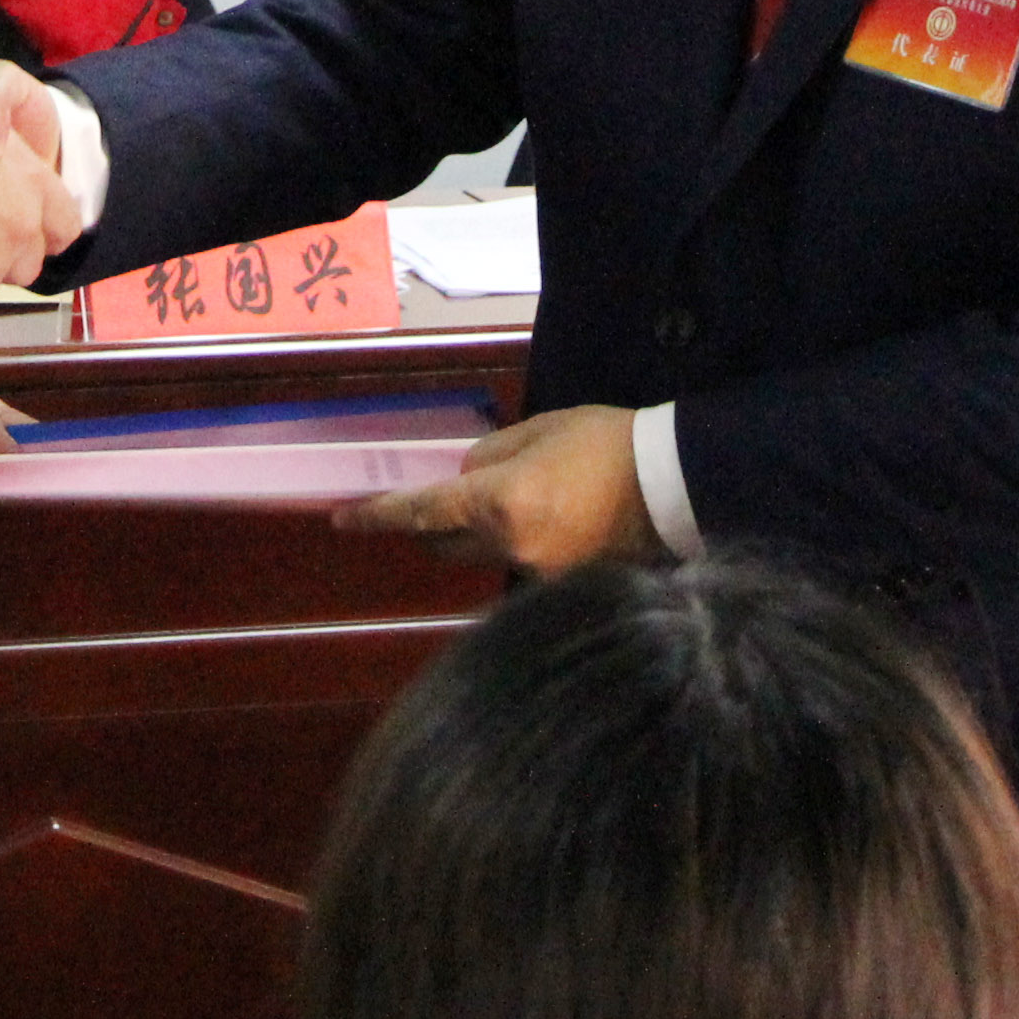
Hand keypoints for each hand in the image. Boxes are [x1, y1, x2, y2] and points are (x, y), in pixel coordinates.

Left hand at [346, 402, 658, 574]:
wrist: (677, 484)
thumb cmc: (607, 443)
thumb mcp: (542, 430)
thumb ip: (491, 457)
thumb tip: (464, 479)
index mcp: (502, 503)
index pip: (423, 512)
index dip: (378, 516)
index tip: (341, 519)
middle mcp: (512, 548)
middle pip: (446, 546)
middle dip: (432, 526)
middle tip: (438, 502)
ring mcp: (539, 575)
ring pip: (486, 556)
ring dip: (483, 535)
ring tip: (521, 501)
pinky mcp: (565, 588)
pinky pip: (522, 565)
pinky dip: (520, 544)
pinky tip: (551, 520)